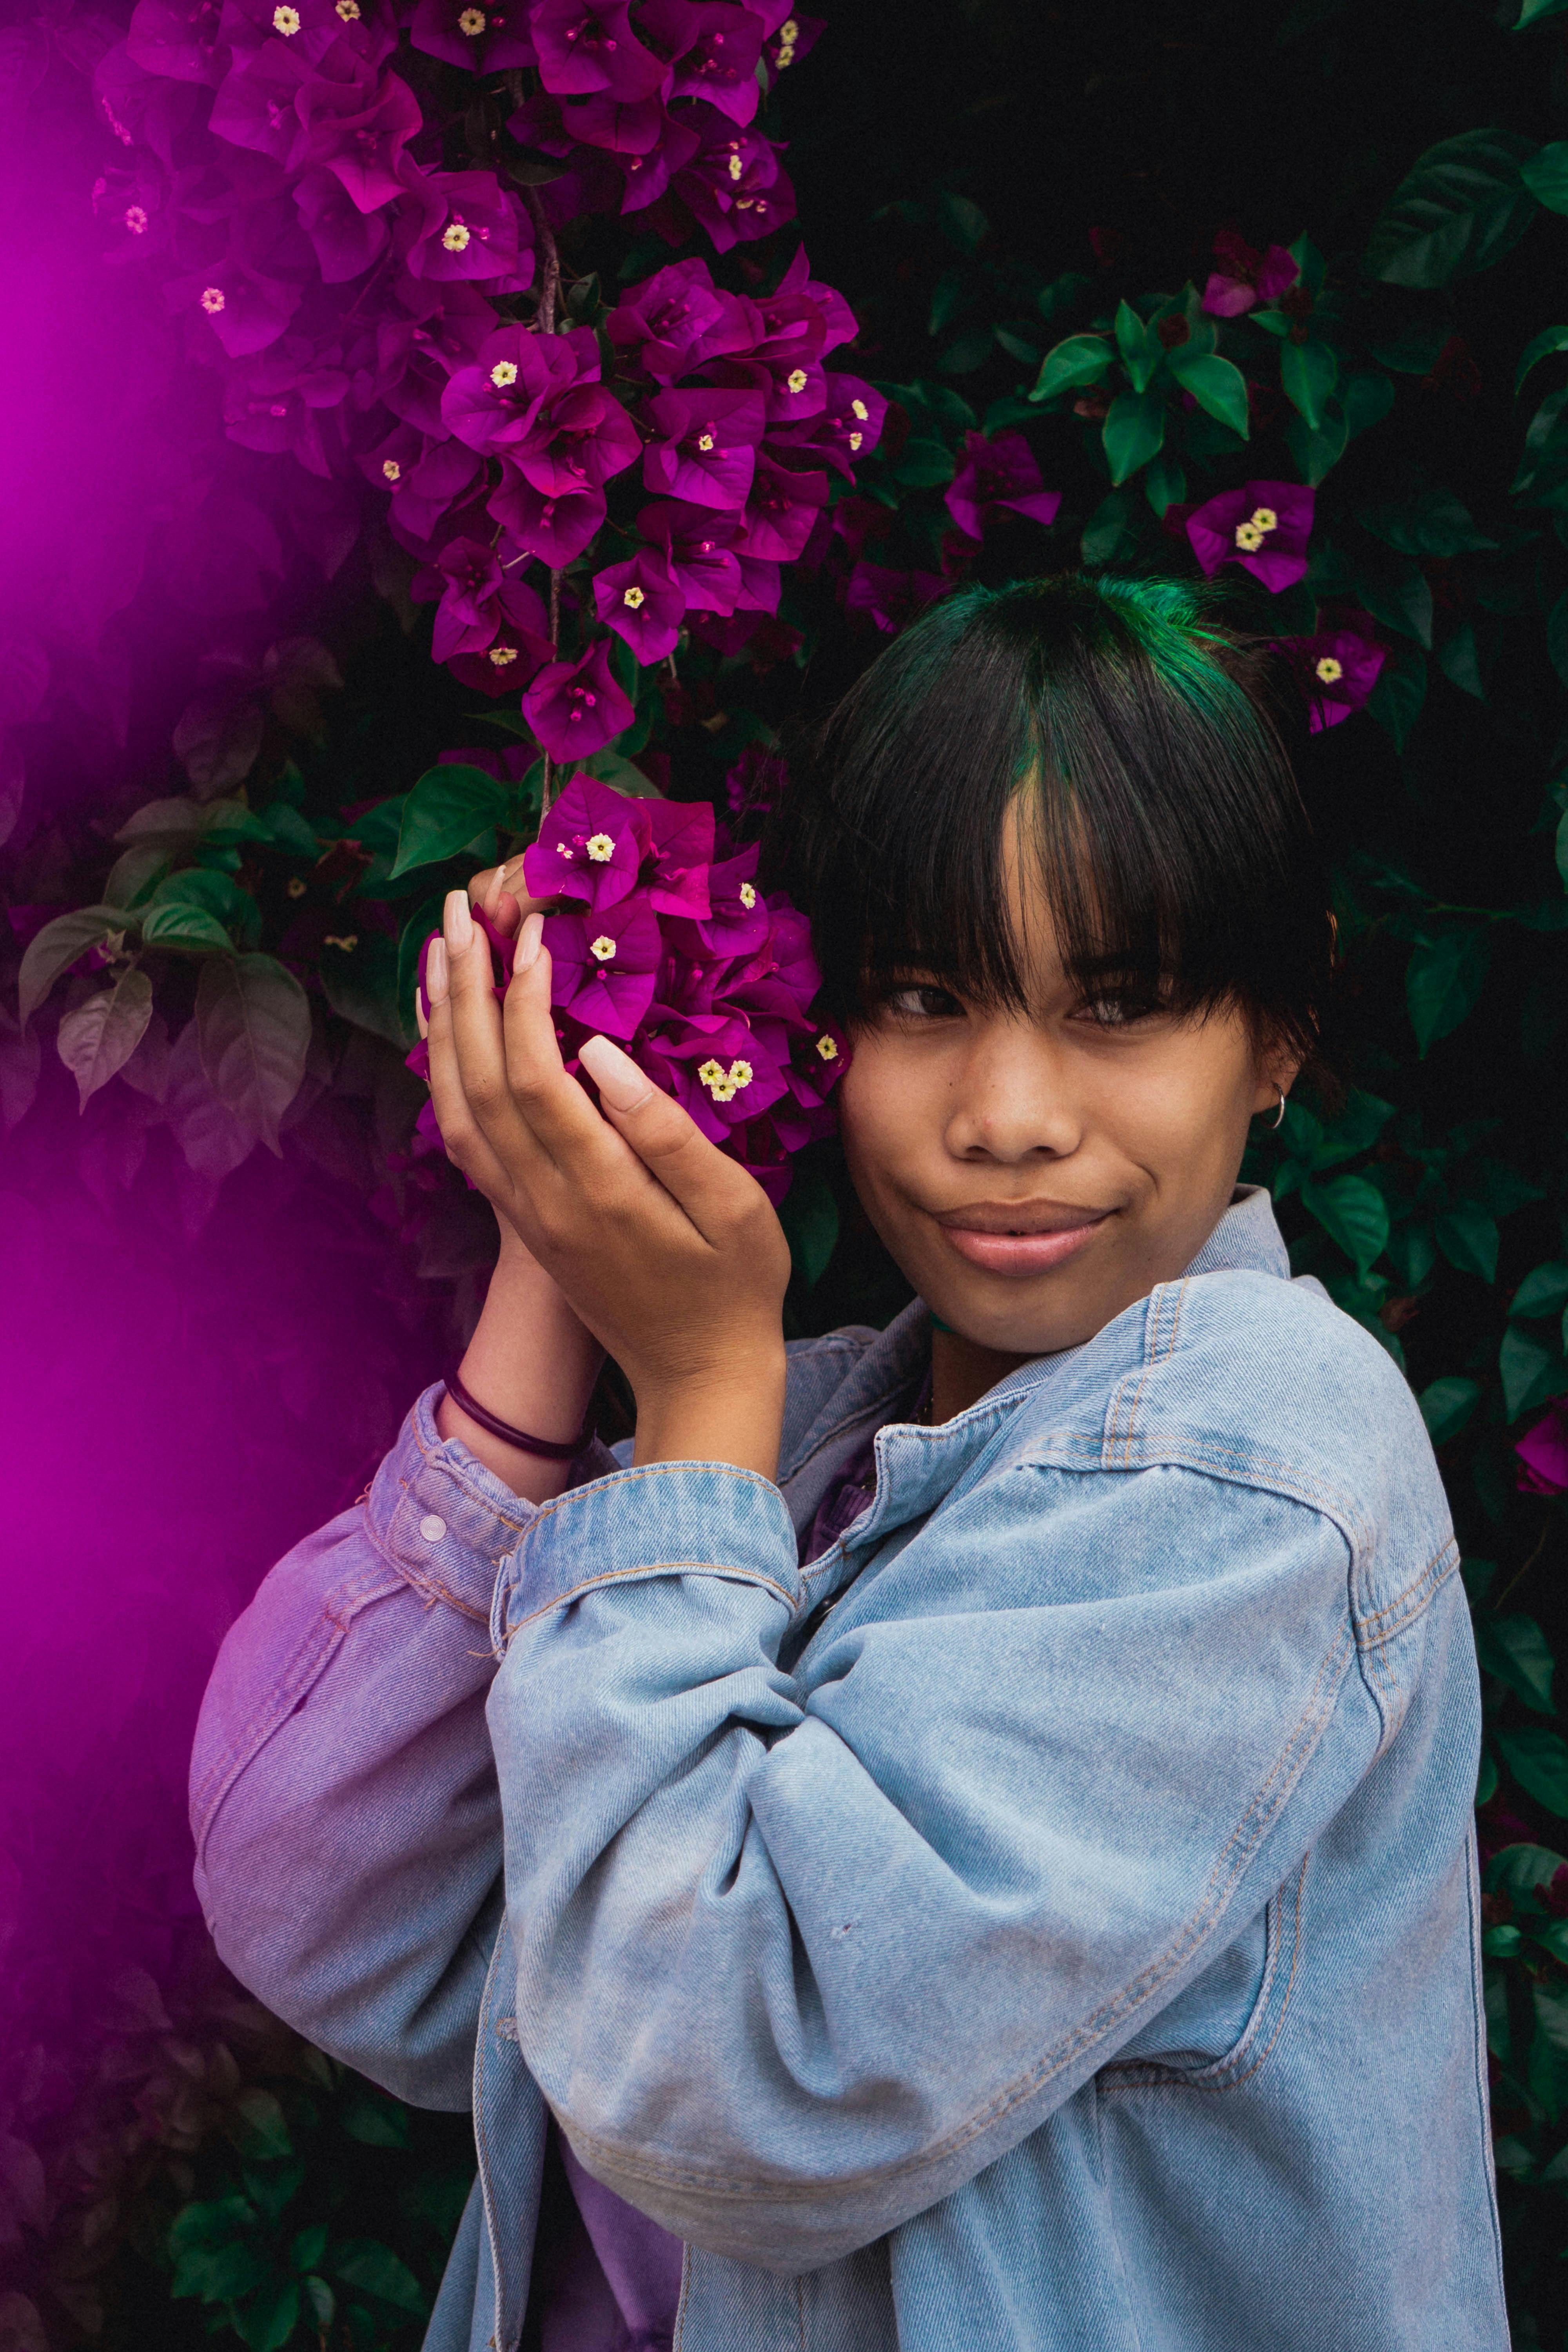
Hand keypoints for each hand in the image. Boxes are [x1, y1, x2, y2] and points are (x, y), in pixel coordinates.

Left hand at [423, 888, 789, 1476]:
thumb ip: (666, 1131)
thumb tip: (603, 1054)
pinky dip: (447, 1077)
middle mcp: (543, 1202)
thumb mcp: (733, 1208)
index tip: (532, 933)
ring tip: (438, 953)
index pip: (536, 1076)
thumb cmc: (735, 1287)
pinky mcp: (523, 1224)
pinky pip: (465, 1139)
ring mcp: (524, 1216)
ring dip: (442, 1027)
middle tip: (459, 909)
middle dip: (465, 989)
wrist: (698, 1378)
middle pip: (479, 1081)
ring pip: (456, 1110)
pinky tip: (451, 1034)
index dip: (522, 999)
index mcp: (598, 1190)